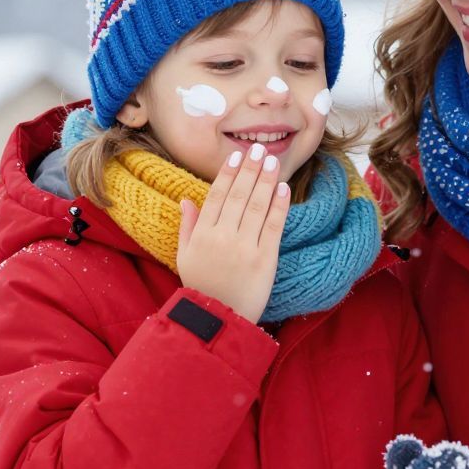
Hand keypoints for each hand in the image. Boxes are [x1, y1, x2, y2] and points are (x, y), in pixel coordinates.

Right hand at [176, 144, 289, 323]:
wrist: (219, 319)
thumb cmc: (201, 287)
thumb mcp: (185, 257)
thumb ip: (187, 227)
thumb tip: (186, 200)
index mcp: (202, 234)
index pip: (217, 196)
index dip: (228, 174)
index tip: (237, 156)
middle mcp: (223, 236)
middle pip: (239, 195)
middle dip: (250, 169)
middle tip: (259, 149)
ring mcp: (245, 247)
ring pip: (258, 206)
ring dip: (266, 180)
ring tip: (272, 161)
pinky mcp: (265, 258)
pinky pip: (274, 226)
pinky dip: (279, 205)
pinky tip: (283, 187)